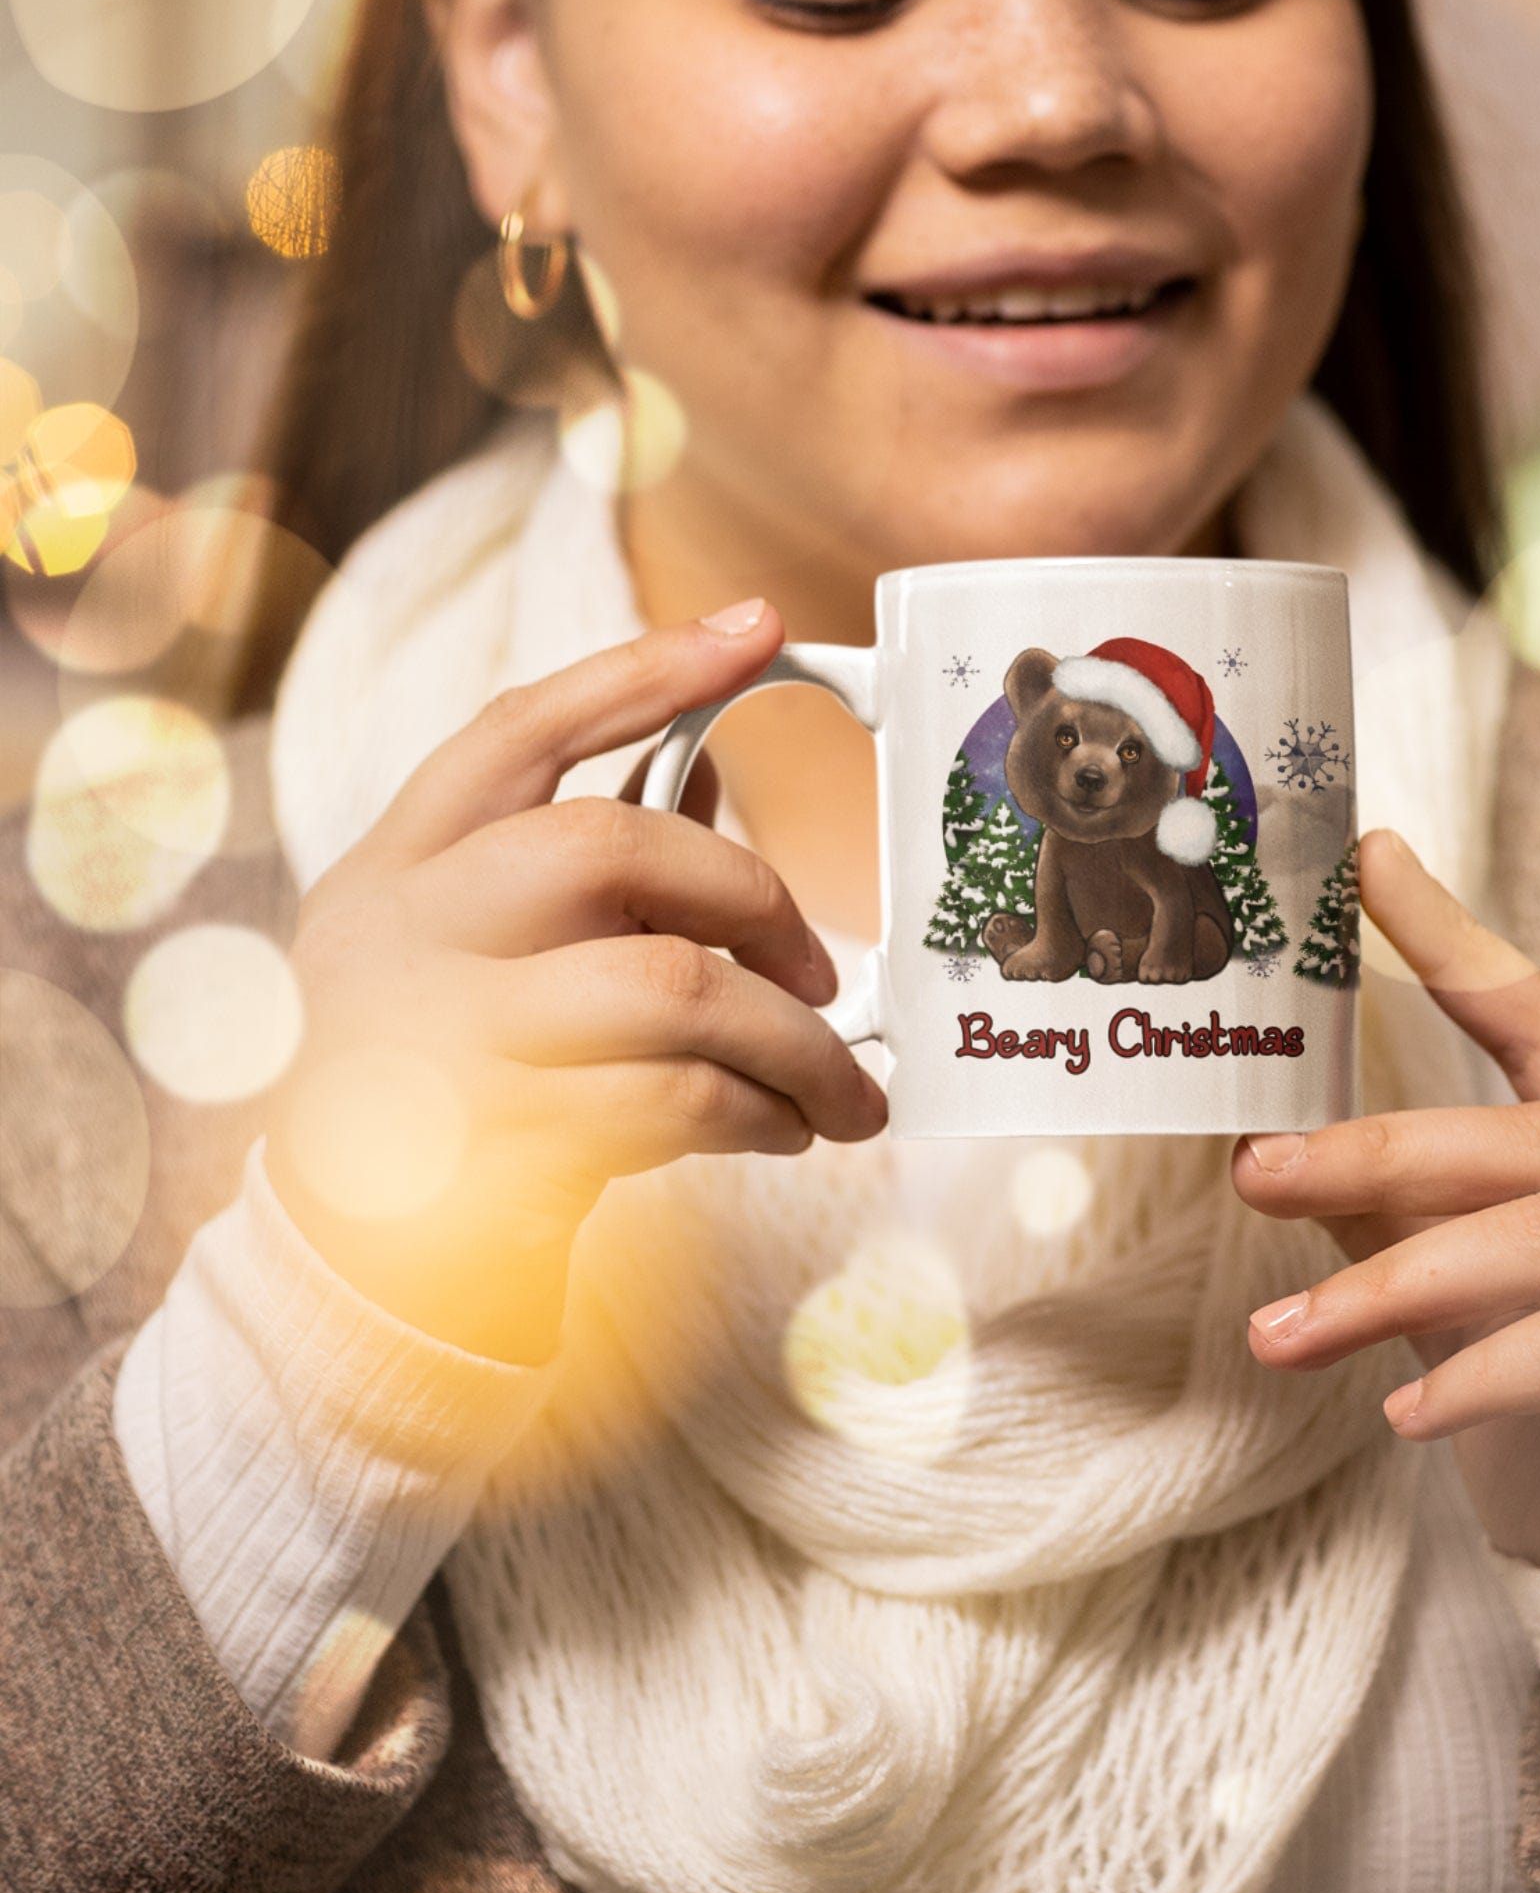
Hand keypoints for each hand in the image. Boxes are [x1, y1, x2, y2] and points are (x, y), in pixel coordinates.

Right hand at [266, 606, 884, 1365]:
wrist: (339, 1269)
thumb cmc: (441, 1080)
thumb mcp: (472, 956)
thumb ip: (572, 871)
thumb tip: (708, 764)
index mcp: (396, 866)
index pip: (518, 729)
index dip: (643, 669)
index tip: (759, 622)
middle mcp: (397, 934)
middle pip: (609, 847)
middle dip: (754, 898)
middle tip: (826, 971)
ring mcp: (435, 1042)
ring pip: (665, 989)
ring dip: (792, 1039)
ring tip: (846, 1085)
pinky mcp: (490, 1149)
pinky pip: (668, 1102)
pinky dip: (757, 1111)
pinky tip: (784, 1127)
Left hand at [1233, 831, 1539, 1593]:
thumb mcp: (1474, 1320)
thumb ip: (1408, 1229)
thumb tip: (1280, 1156)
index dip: (1462, 942)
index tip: (1365, 865)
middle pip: (1538, 1137)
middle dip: (1380, 1151)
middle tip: (1255, 1177)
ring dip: (1400, 1283)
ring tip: (1287, 1335)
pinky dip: (1486, 1372)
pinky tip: (1407, 1419)